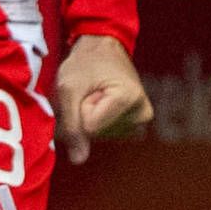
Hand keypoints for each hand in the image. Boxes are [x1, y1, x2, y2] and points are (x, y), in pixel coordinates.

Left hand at [52, 32, 149, 160]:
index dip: (79, 110)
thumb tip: (79, 161)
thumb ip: (71, 125)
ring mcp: (142, 119)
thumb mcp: (69, 90)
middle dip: (84, 114)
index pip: (90, 127)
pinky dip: (96, 120)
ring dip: (89, 117)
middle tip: (89, 92)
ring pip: (100, 135)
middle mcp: (142, 113)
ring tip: (94, 94)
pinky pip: (106, 133)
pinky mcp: (137, 123)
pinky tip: (101, 103)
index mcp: (128, 99)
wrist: (103, 49)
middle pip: (96, 133)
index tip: (86, 91)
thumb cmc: (85, 64)